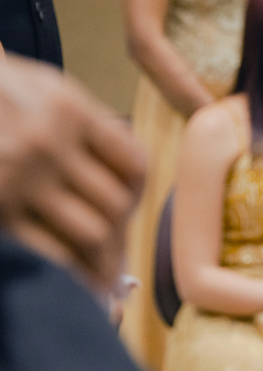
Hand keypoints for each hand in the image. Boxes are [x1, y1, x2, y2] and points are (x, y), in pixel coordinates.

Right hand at [0, 56, 144, 291]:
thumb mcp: (40, 89)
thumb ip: (85, 127)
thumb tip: (126, 180)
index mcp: (68, 109)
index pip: (133, 164)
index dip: (136, 192)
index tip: (127, 204)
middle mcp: (47, 142)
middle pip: (116, 203)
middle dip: (119, 231)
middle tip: (114, 248)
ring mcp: (19, 177)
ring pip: (94, 233)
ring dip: (102, 258)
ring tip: (102, 274)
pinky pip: (50, 252)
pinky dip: (68, 271)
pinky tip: (71, 280)